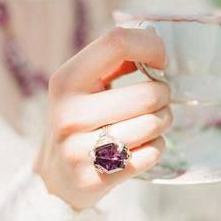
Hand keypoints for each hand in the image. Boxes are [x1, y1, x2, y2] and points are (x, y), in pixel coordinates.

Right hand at [34, 28, 171, 210]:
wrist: (57, 177)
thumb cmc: (80, 121)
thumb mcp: (83, 87)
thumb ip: (114, 62)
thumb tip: (154, 45)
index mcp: (66, 81)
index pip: (117, 42)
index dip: (150, 46)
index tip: (160, 62)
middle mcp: (70, 114)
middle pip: (148, 94)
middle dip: (163, 95)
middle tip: (156, 101)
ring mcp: (81, 149)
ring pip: (154, 124)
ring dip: (162, 121)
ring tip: (149, 123)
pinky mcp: (97, 178)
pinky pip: (152, 153)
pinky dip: (156, 147)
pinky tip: (141, 146)